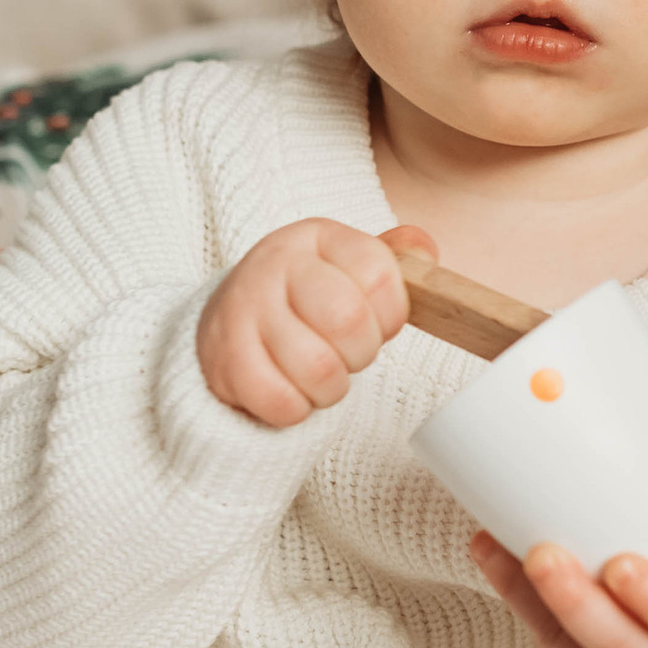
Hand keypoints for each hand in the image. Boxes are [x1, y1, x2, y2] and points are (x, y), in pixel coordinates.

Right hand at [198, 219, 436, 427]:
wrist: (229, 323)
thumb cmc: (306, 302)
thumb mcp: (349, 269)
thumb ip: (395, 259)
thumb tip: (424, 252)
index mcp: (316, 237)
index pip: (379, 274)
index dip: (391, 314)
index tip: (375, 322)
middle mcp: (275, 263)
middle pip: (349, 320)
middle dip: (361, 353)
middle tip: (346, 354)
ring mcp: (243, 309)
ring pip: (318, 368)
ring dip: (330, 387)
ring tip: (318, 373)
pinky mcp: (223, 359)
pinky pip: (282, 402)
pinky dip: (297, 410)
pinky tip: (289, 390)